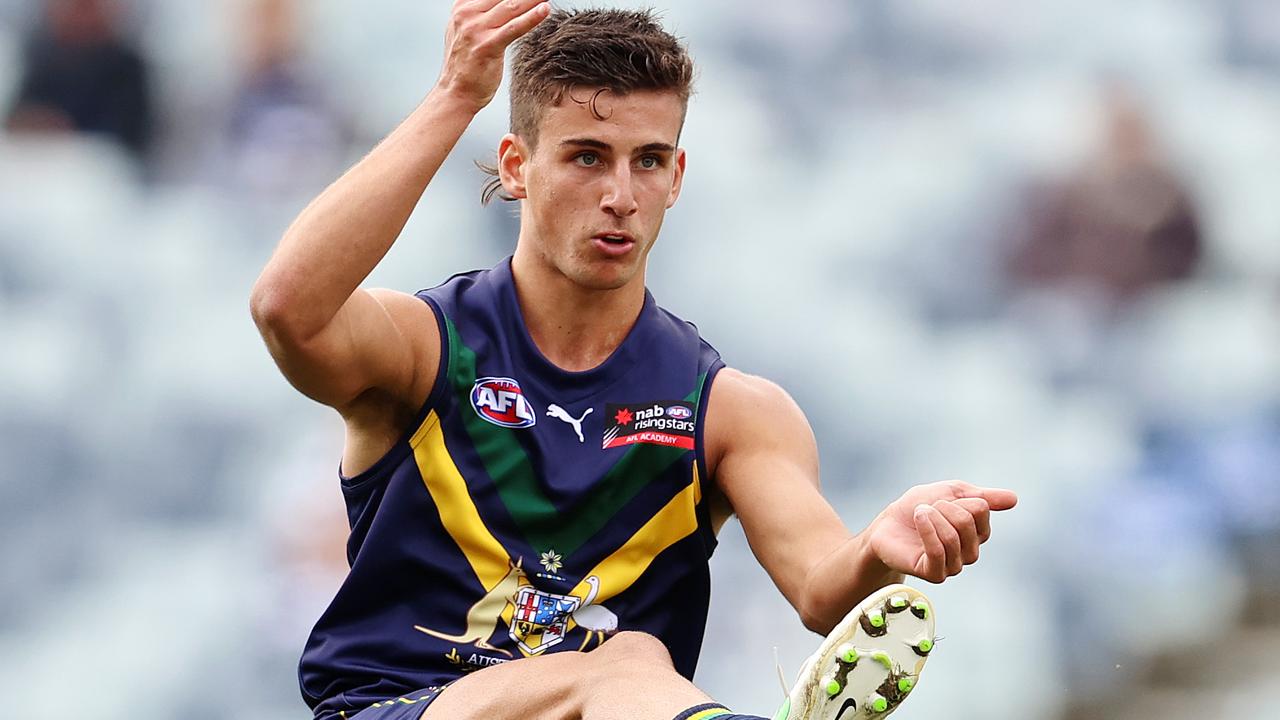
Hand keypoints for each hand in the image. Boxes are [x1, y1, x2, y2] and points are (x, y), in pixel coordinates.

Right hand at [437, 0, 551, 110]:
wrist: (456, 93)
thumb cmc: (465, 65)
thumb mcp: (465, 31)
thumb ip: (479, 14)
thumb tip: (503, 5)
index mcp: (462, 7)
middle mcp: (467, 14)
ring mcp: (476, 29)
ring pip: (511, 6)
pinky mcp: (488, 46)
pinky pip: (514, 28)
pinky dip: (531, 18)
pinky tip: (545, 10)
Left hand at [865, 480, 1017, 583]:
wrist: (887, 524)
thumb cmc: (918, 508)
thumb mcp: (951, 493)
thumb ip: (983, 496)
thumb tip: (1014, 499)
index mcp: (977, 533)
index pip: (981, 510)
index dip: (958, 498)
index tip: (942, 499)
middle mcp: (969, 552)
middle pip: (968, 523)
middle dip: (944, 508)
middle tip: (927, 507)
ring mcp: (953, 566)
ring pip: (952, 537)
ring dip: (932, 518)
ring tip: (919, 512)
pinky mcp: (934, 574)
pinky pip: (937, 552)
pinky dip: (927, 530)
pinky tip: (919, 518)